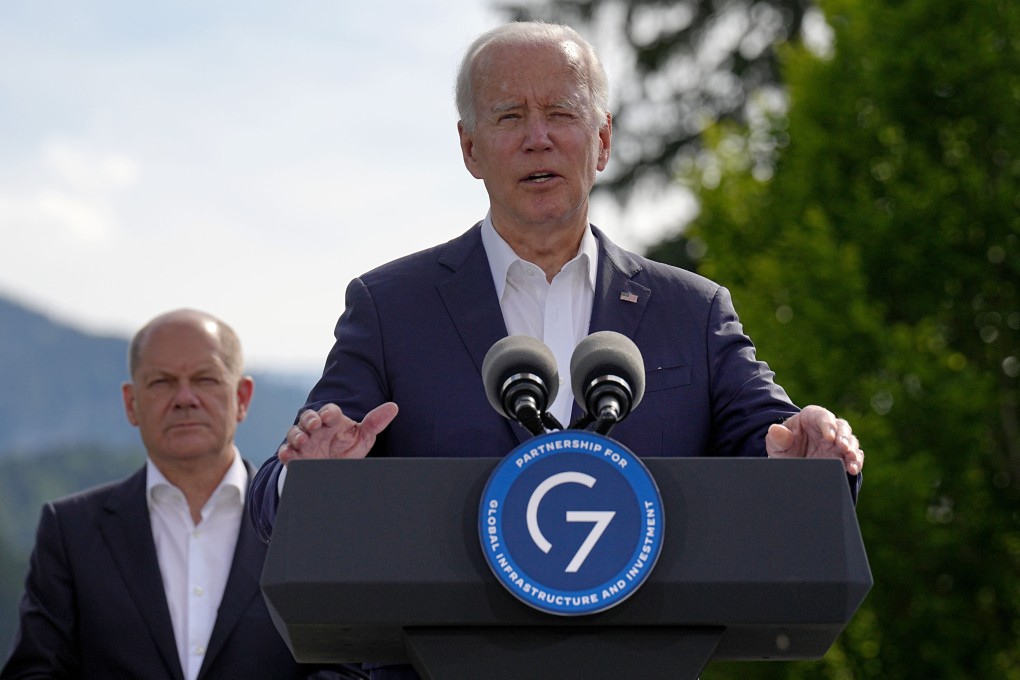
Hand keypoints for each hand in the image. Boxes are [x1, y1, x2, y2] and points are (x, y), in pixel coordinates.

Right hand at [278, 402, 397, 465]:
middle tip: (314, 424)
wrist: (333, 469)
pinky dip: (286, 453)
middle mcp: (316, 428)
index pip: (329, 411)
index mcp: (332, 421)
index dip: (328, 412)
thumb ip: (375, 422)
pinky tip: (289, 456)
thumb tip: (394, 407)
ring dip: (296, 435)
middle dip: (309, 419)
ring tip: (303, 440)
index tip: (329, 417)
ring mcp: (304, 442)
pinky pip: (286, 452)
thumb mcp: (363, 437)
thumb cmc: (347, 447)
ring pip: (295, 433)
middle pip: (308, 417)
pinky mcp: (295, 456)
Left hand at [766, 405, 863, 474]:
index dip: (828, 425)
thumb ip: (777, 437)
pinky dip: (856, 461)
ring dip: (852, 450)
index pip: (823, 416)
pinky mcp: (842, 455)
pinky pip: (854, 456)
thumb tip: (775, 429)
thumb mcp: (777, 443)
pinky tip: (853, 468)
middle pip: (841, 427)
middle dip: (844, 437)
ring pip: (850, 441)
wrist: (789, 463)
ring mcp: (837, 441)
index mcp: (811, 416)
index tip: (829, 436)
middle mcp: (828, 427)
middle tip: (843, 448)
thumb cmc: (784, 447)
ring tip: (851, 459)